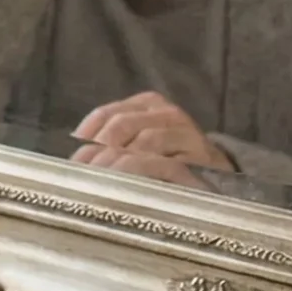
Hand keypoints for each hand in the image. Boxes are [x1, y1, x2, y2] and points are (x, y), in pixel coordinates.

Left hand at [72, 91, 233, 187]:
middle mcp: (167, 112)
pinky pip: (168, 163)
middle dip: (98, 151)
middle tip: (84, 175)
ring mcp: (186, 133)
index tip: (72, 161)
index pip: (106, 113)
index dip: (85, 136)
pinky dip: (146, 173)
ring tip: (102, 183)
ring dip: (119, 164)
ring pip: (144, 142)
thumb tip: (74, 163)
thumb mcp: (139, 146)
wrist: (219, 177)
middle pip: (121, 125)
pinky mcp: (202, 157)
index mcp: (147, 104)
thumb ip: (111, 147)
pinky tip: (131, 186)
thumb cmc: (169, 161)